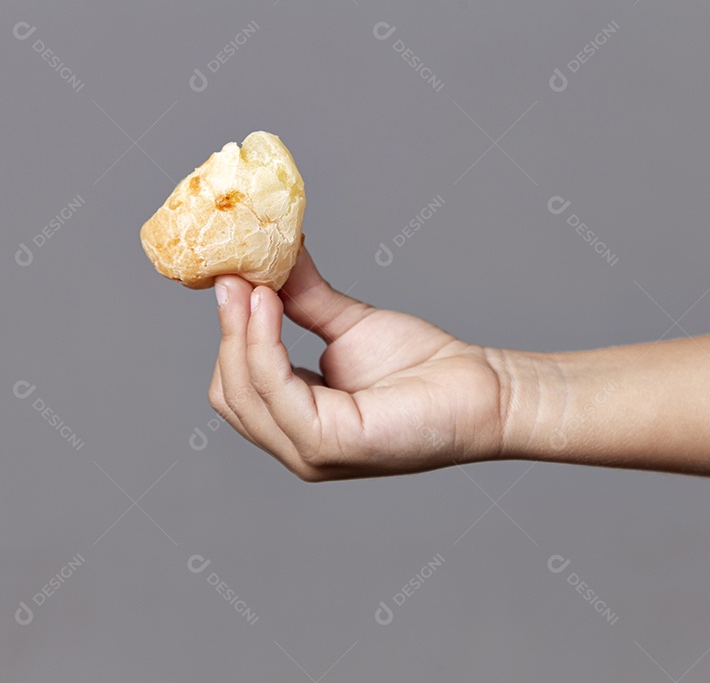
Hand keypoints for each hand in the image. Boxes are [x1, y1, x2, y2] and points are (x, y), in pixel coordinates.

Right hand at [209, 246, 507, 480]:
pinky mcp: (329, 444)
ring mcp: (309, 453)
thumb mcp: (347, 325)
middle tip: (232, 276)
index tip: (228, 276)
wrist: (481, 387)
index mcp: (296, 423)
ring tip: (252, 284)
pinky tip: (271, 304)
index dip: (228, 332)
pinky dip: (264, 344)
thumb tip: (269, 255)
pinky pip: (276, 390)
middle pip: (229, 393)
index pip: (235, 386)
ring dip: (240, 333)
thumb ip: (302, 299)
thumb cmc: (423, 365)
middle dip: (227, 332)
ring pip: (244, 393)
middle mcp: (296, 447)